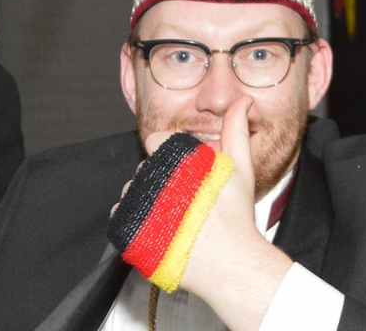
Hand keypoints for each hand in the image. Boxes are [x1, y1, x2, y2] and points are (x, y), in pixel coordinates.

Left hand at [142, 98, 291, 330]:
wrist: (230, 263)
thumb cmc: (236, 216)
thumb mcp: (241, 167)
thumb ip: (237, 129)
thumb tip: (244, 100)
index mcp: (180, 160)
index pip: (156, 139)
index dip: (169, 152)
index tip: (183, 169)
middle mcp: (157, 179)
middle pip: (146, 167)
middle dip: (162, 178)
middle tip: (186, 198)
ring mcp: (142, 206)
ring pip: (133, 189)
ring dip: (147, 197)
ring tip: (173, 214)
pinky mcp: (130, 230)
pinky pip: (121, 214)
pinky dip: (134, 217)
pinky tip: (158, 225)